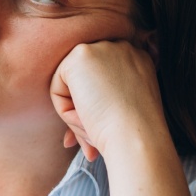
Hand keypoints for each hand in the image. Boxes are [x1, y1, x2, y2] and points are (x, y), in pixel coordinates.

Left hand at [48, 40, 166, 160]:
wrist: (137, 137)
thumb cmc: (133, 135)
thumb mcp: (123, 112)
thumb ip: (102, 104)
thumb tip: (71, 129)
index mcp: (137, 60)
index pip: (100, 81)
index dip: (95, 109)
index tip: (100, 136)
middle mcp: (122, 47)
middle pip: (84, 82)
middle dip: (82, 113)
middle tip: (91, 148)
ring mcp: (101, 48)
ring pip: (69, 85)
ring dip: (74, 114)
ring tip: (92, 132)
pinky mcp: (81, 55)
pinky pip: (57, 88)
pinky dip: (65, 111)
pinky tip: (85, 118)